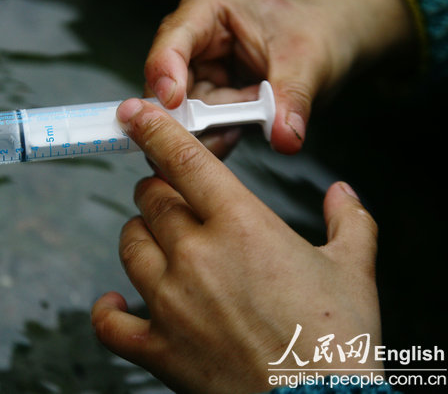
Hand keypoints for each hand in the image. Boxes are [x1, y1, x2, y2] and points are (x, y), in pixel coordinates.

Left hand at [91, 99, 381, 393]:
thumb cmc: (337, 343)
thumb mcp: (354, 270)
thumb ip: (348, 221)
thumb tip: (343, 194)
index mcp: (241, 225)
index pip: (183, 160)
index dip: (155, 130)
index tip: (136, 114)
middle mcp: (197, 255)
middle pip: (151, 199)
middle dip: (158, 191)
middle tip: (172, 198)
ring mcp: (171, 302)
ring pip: (130, 245)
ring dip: (139, 235)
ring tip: (157, 241)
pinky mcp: (158, 347)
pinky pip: (110, 321)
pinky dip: (108, 308)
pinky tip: (115, 301)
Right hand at [144, 0, 414, 154]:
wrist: (332, 40)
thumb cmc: (315, 31)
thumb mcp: (308, 62)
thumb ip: (292, 99)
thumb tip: (284, 136)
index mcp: (206, 10)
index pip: (171, 43)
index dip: (166, 74)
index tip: (175, 104)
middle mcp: (193, 40)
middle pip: (165, 84)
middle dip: (189, 115)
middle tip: (218, 133)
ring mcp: (196, 71)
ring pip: (180, 112)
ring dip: (208, 129)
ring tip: (243, 128)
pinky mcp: (206, 97)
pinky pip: (199, 126)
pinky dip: (217, 136)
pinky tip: (240, 133)